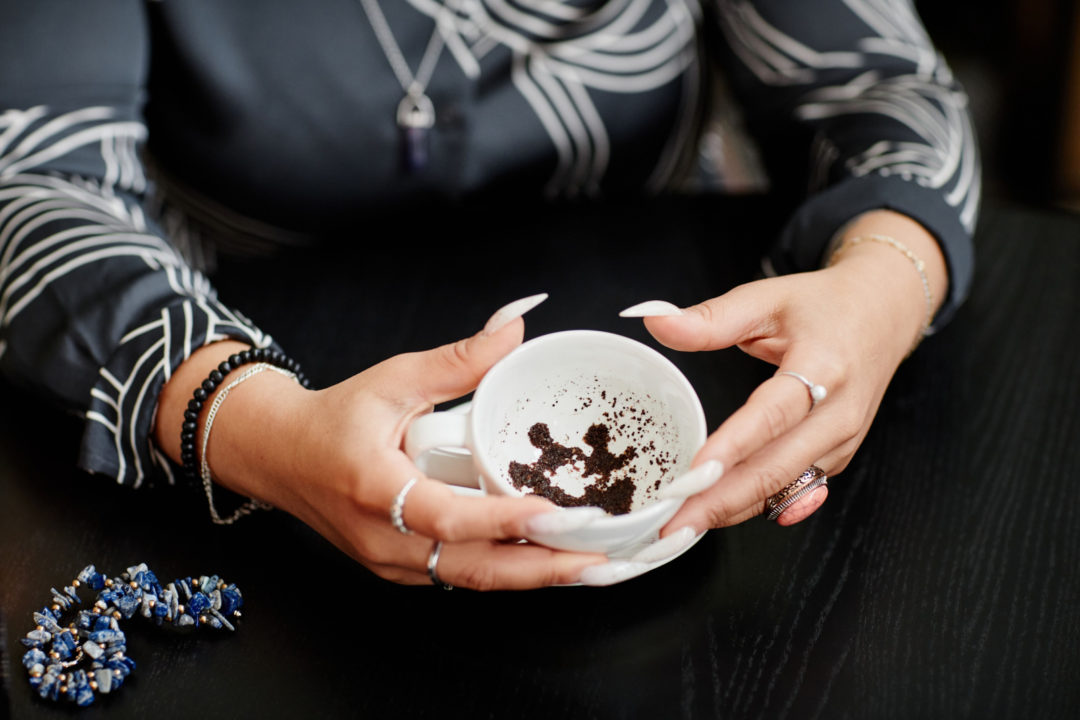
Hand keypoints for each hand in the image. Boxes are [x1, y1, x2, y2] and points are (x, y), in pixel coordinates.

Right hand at [156, 295, 606, 589]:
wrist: (278, 455)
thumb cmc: (331, 419)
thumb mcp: (393, 380)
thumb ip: (458, 359)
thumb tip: (515, 327)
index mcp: (376, 490)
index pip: (450, 517)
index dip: (506, 521)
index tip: (557, 516)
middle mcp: (383, 539)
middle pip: (473, 569)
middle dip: (543, 570)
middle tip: (600, 561)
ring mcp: (389, 562)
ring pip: (471, 579)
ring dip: (531, 576)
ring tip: (586, 566)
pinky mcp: (398, 569)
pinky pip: (458, 575)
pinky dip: (504, 571)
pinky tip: (544, 561)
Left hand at [621, 210, 947, 534]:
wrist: (884, 316)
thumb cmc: (825, 307)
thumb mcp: (769, 298)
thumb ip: (711, 317)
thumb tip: (655, 319)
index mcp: (824, 368)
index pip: (772, 416)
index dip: (731, 448)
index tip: (691, 475)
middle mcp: (837, 414)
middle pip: (775, 468)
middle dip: (718, 501)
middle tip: (669, 525)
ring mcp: (840, 443)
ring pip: (781, 488)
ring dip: (729, 512)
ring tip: (680, 531)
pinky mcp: (835, 459)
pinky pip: (791, 492)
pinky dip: (752, 508)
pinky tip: (717, 521)